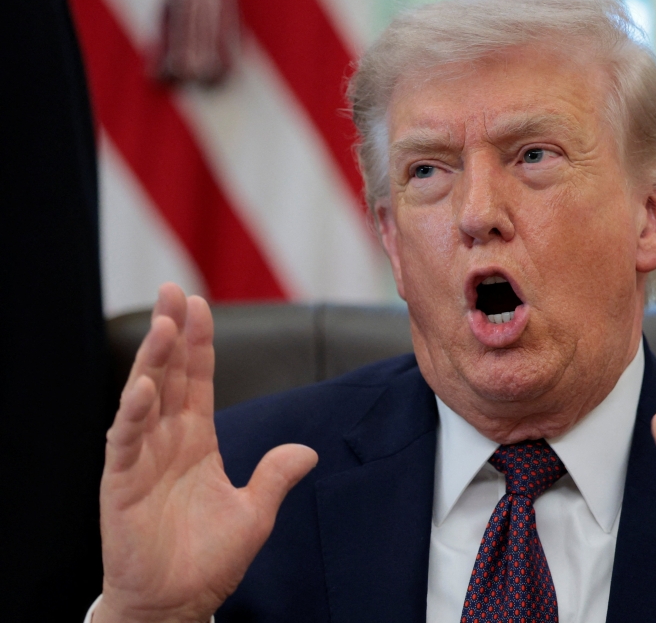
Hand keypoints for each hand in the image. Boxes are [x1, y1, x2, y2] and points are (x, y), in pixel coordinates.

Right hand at [95, 284, 317, 622]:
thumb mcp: (255, 513)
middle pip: (168, 376)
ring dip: (153, 361)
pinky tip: (143, 388)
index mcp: (196, 442)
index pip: (196, 381)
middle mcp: (166, 442)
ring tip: (165, 324)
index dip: (199, 343)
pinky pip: (125, 443)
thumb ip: (276, 476)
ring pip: (144, 399)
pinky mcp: (122, 485)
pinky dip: (132, 415)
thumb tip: (308, 451)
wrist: (175, 604)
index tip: (201, 304)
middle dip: (172, 333)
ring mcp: (141, 460)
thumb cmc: (207, 560)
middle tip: (173, 290)